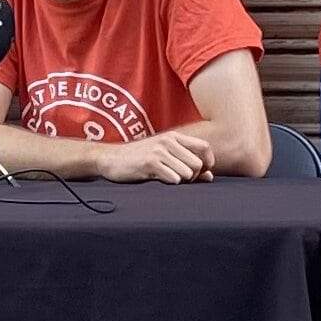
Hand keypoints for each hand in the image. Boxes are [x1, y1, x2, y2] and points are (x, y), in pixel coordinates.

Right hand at [94, 130, 217, 184]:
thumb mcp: (164, 157)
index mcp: (174, 137)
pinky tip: (157, 179)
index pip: (205, 147)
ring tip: (166, 179)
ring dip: (180, 182)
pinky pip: (173, 179)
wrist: (110, 159)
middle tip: (179, 180)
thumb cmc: (139, 159)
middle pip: (198, 164)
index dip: (208, 163)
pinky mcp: (150, 163)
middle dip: (192, 177)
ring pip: (187, 173)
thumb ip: (187, 164)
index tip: (200, 173)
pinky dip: (169, 183)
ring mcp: (159, 151)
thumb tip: (210, 176)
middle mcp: (169, 141)